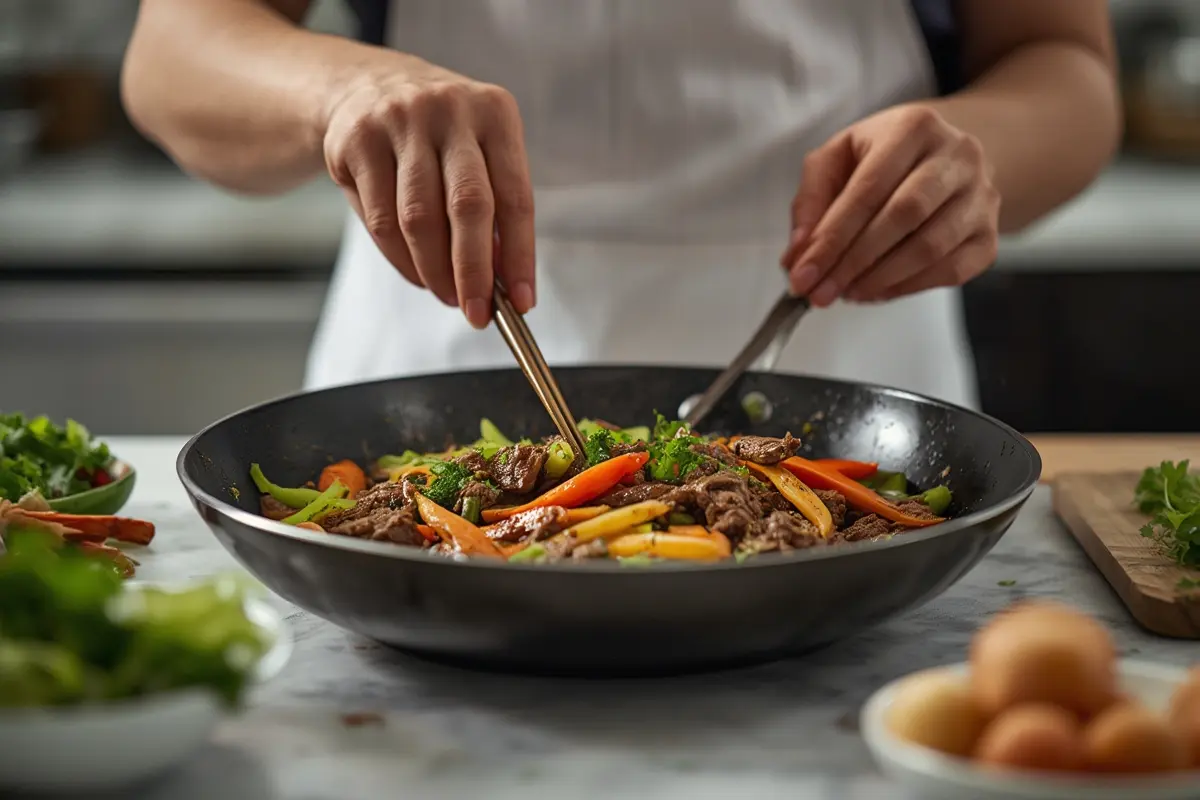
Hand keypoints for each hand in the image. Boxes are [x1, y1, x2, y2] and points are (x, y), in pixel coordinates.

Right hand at [322, 53, 534, 327]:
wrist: (368, 85)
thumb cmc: (441, 135)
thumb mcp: (480, 151)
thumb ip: (496, 208)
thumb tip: (504, 279)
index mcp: (495, 113)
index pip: (516, 197)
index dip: (520, 257)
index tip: (521, 301)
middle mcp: (449, 110)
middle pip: (468, 206)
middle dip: (474, 272)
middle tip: (478, 314)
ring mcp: (398, 122)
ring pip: (419, 220)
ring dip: (435, 272)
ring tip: (448, 296)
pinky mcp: (357, 141)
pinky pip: (381, 221)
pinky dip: (402, 261)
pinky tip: (418, 275)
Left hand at [781, 105, 999, 305]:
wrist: (945, 154)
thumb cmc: (883, 157)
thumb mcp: (839, 158)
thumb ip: (812, 200)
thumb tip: (798, 253)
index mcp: (914, 127)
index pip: (868, 189)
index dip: (831, 237)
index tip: (802, 273)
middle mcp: (957, 156)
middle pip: (903, 216)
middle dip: (853, 262)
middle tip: (820, 292)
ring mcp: (981, 195)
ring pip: (931, 247)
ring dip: (880, 279)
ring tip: (845, 293)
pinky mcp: (989, 233)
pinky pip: (952, 270)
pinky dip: (909, 288)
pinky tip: (876, 292)